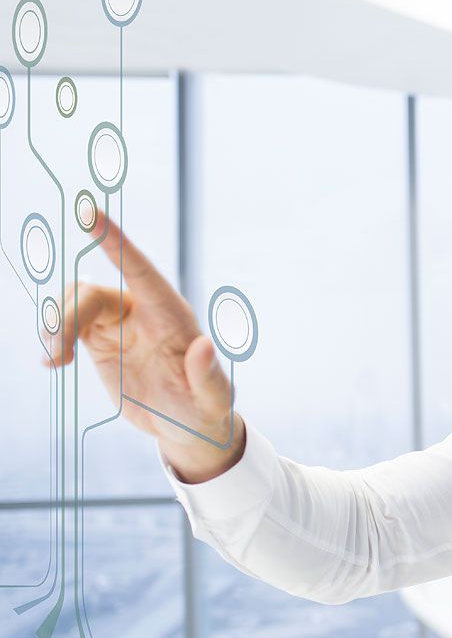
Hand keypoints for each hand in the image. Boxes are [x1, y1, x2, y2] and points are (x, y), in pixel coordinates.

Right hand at [41, 210, 244, 482]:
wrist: (186, 425)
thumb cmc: (207, 410)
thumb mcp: (215, 400)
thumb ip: (210, 377)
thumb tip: (204, 345)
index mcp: (173, 315)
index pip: (141, 270)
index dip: (116, 242)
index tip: (90, 212)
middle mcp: (144, 311)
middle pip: (92, 293)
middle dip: (66, 317)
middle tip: (55, 357)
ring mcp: (120, 323)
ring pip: (74, 302)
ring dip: (54, 326)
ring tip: (53, 361)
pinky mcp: (100, 338)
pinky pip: (66, 322)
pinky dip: (51, 336)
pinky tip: (52, 363)